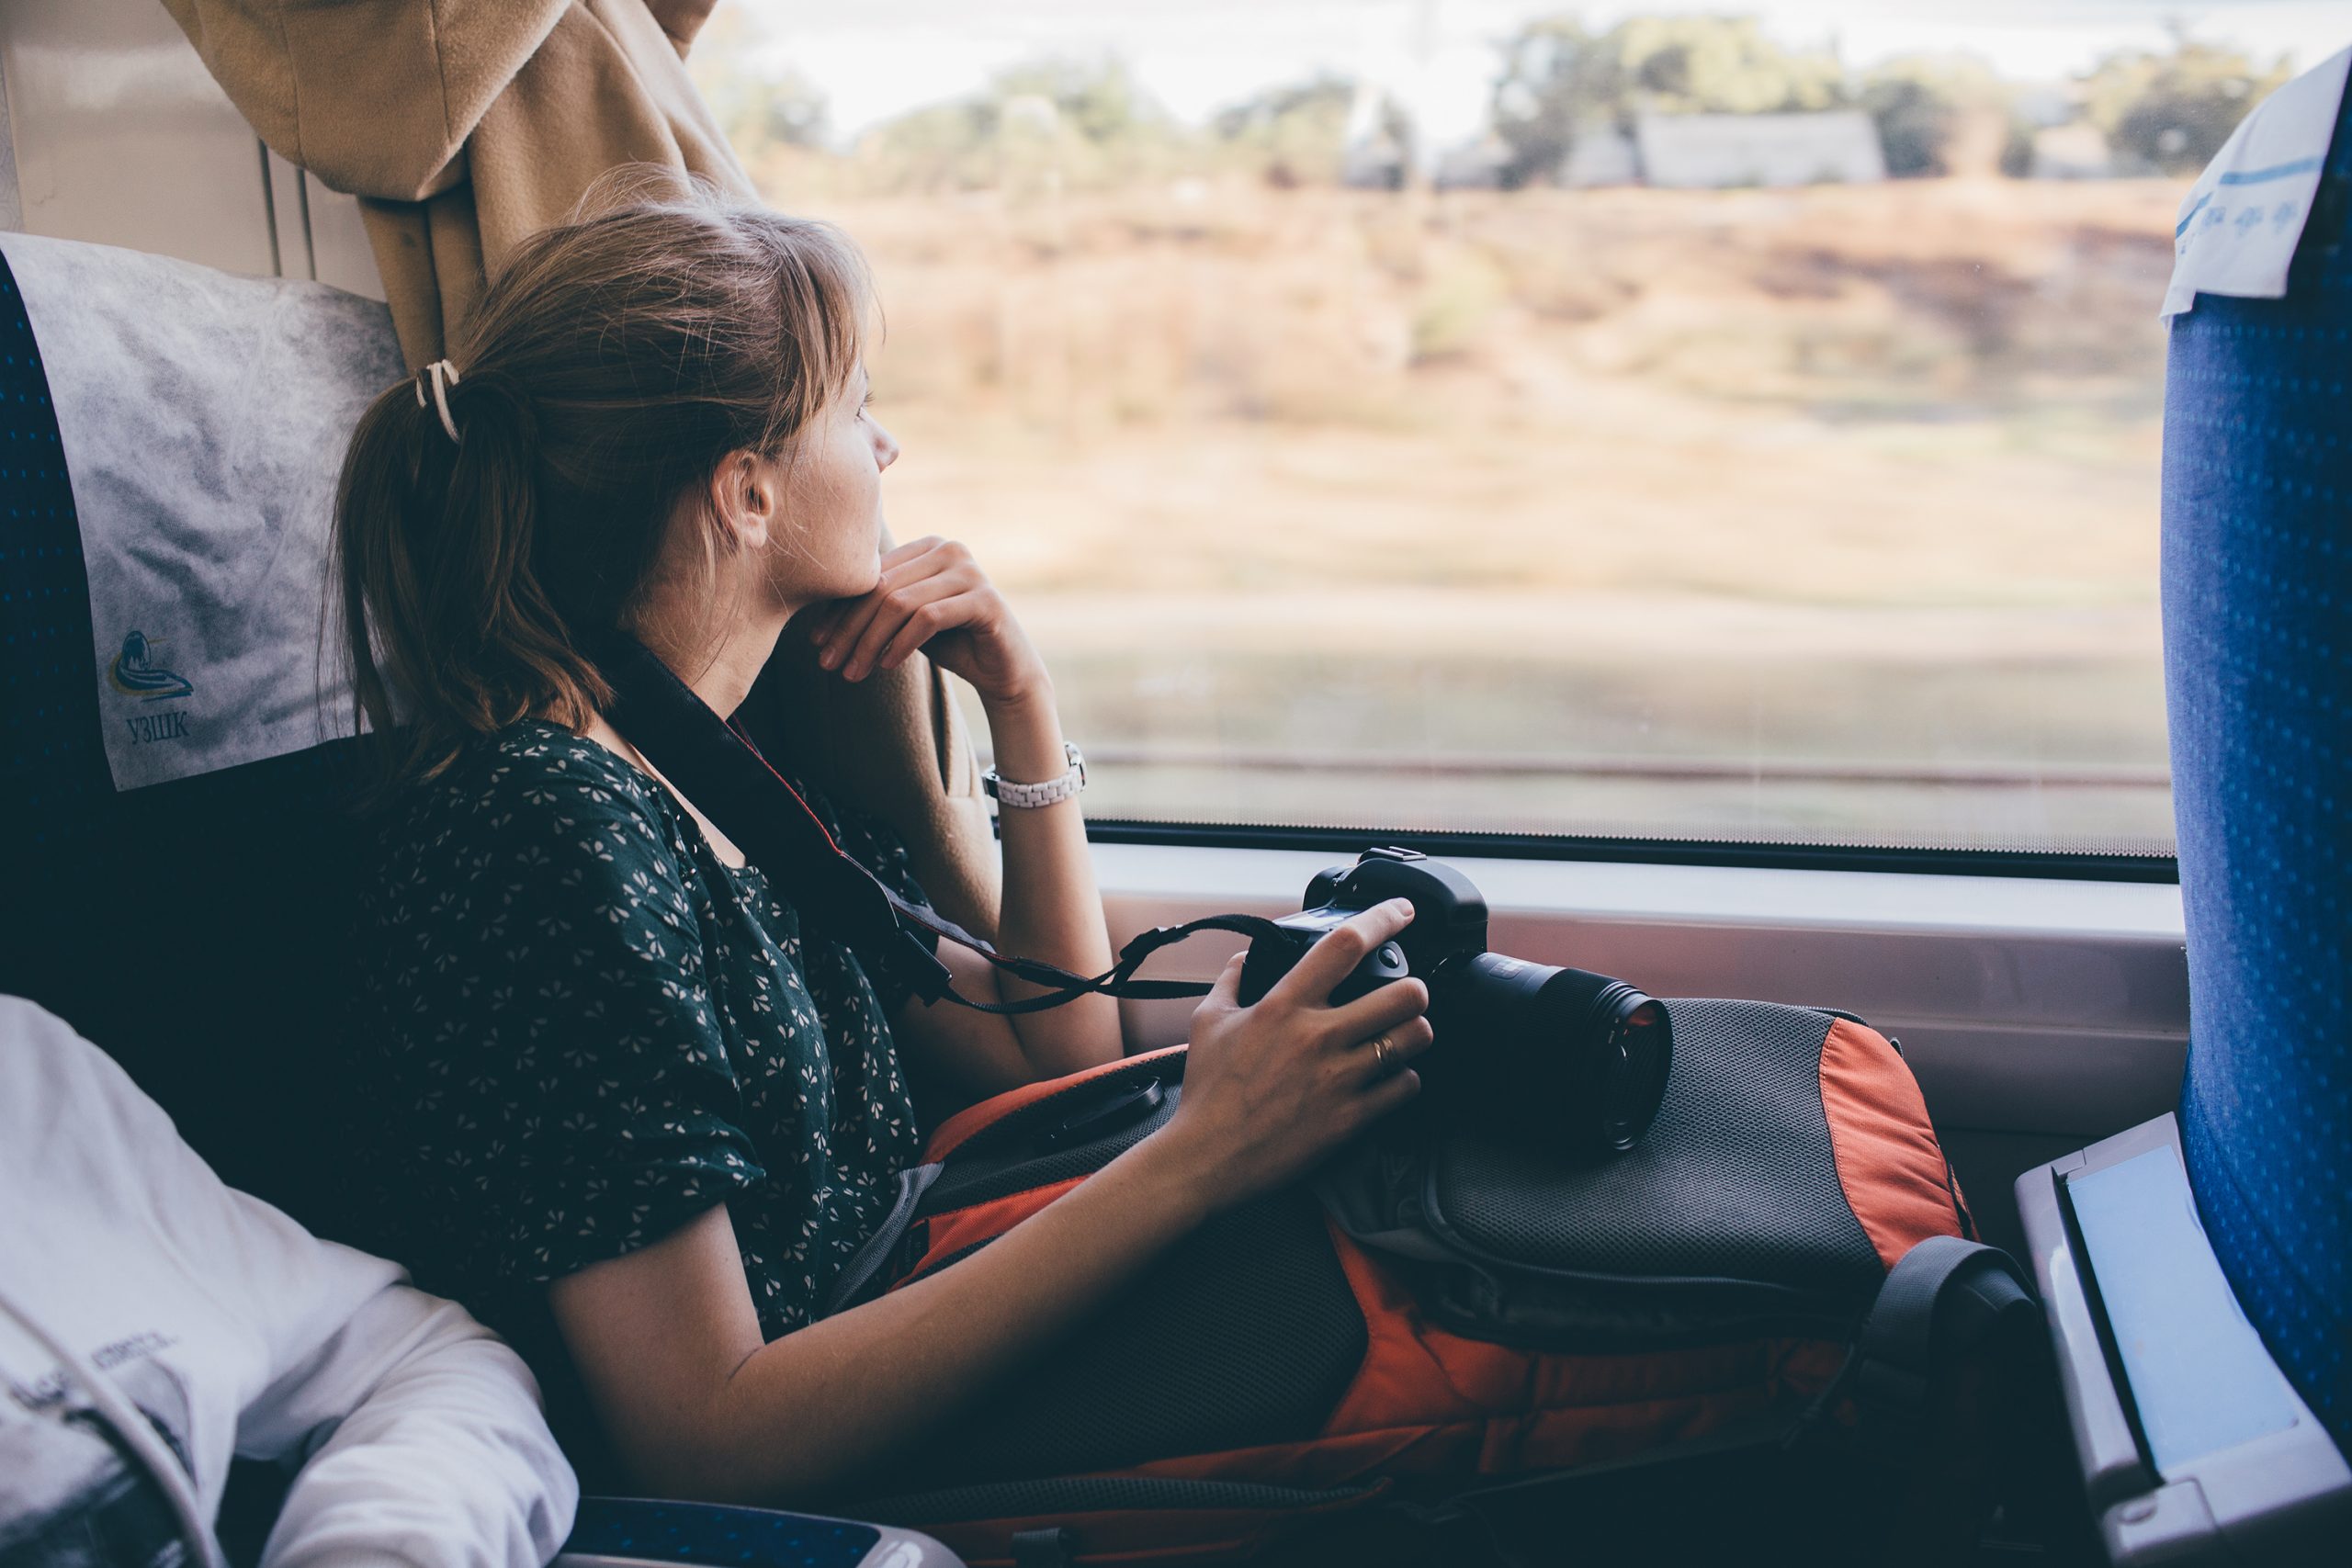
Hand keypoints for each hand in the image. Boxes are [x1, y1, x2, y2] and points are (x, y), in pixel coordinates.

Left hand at [802, 537, 1045, 704]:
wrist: (1005, 670)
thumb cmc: (952, 643)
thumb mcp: (906, 622)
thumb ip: (877, 608)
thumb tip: (818, 619)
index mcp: (927, 547)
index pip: (871, 575)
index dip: (839, 609)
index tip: (817, 642)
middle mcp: (949, 549)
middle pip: (882, 588)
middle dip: (850, 629)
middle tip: (828, 663)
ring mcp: (970, 571)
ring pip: (900, 603)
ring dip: (869, 643)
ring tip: (853, 672)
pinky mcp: (985, 599)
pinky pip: (928, 619)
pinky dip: (901, 644)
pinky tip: (886, 666)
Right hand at [1156, 899, 1433, 1211]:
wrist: (1206, 1158)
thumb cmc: (1207, 1093)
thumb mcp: (1208, 1022)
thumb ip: (1231, 982)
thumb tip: (1244, 959)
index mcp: (1284, 1005)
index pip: (1345, 945)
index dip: (1384, 919)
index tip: (1402, 911)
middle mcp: (1318, 1036)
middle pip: (1405, 993)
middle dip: (1415, 988)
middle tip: (1406, 994)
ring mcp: (1339, 1078)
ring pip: (1414, 1039)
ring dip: (1414, 1032)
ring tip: (1403, 1034)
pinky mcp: (1350, 1118)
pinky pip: (1405, 1087)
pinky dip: (1404, 1080)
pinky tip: (1389, 1078)